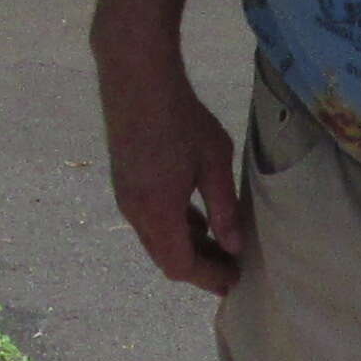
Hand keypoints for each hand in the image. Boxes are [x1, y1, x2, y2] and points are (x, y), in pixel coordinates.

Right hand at [97, 44, 251, 294]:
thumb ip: (224, 208)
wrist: (136, 79)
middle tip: (232, 266)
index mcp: (157, 212)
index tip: (235, 281)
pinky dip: (174, 227)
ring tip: (221, 244)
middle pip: (166, 258)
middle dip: (199, 267)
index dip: (208, 278)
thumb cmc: (181, 118)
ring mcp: (126, 197)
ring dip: (186, 246)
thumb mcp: (214, 162)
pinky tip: (197, 216)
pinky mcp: (125, 182)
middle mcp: (135, 212)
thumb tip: (233, 246)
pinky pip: (150, 220)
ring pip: (157, 239)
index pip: (181, 266)